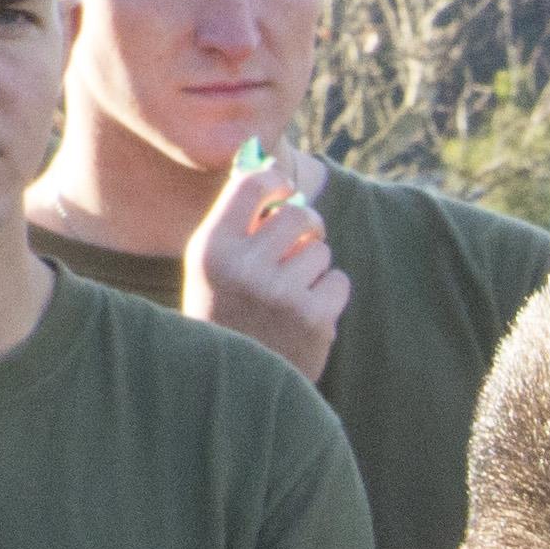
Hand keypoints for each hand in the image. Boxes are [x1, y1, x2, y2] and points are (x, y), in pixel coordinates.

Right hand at [185, 145, 350, 381]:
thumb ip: (235, 218)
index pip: (253, 184)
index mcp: (211, 248)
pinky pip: (339, 281)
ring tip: (288, 294)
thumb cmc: (224, 314)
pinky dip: (328, 295)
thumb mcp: (210, 265)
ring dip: (313, 267)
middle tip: (298, 244)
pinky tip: (304, 315)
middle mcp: (244, 267)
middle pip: (300, 215)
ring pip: (322, 250)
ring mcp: (281, 294)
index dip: (276, 182)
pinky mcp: (315, 318)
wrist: (234, 385)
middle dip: (306, 227)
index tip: (282, 191)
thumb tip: (265, 162)